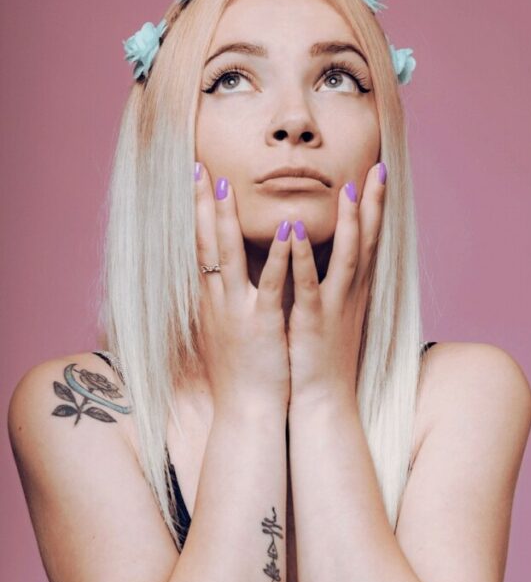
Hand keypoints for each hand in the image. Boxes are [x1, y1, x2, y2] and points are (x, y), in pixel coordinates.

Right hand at [194, 164, 291, 408]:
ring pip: (229, 256)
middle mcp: (218, 300)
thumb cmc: (240, 371)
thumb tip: (220, 278)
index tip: (193, 181)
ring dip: (227, 219)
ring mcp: (238, 310)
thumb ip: (223, 300)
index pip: (198, 247)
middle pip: (205, 242)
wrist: (246, 412)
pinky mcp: (263, 323)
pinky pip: (270, 283)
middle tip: (198, 168)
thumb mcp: (226, 330)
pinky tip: (284, 228)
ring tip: (228, 184)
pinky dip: (277, 255)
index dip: (195, 213)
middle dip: (201, 204)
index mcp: (211, 300)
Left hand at [287, 162, 386, 402]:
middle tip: (379, 168)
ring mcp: (333, 306)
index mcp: (352, 289)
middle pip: (368, 240)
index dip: (374, 206)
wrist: (323, 401)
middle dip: (373, 203)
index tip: (378, 172)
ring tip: (348, 189)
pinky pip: (309, 284)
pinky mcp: (312, 321)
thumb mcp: (331, 312)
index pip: (369, 239)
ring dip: (349, 223)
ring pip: (347, 257)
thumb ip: (332, 283)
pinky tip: (298, 231)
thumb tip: (328, 257)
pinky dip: (303, 256)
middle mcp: (350, 293)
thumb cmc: (322, 357)